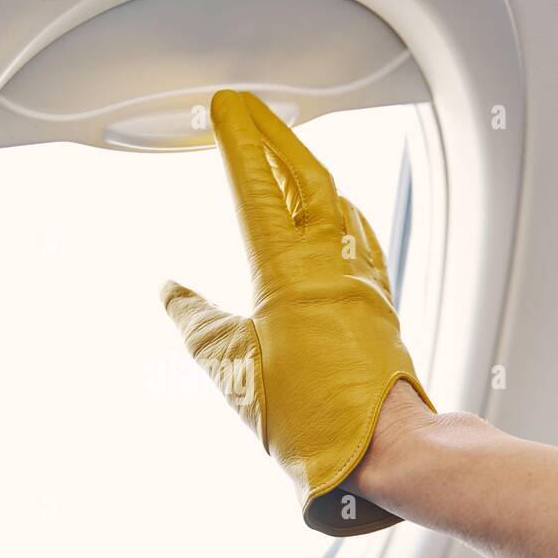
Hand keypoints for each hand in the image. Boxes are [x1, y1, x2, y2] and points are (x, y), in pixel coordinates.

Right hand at [161, 90, 434, 535]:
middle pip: (307, 176)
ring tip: (285, 151)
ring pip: (338, 202)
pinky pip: (359, 235)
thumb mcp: (234, 374)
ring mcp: (360, 280)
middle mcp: (330, 264)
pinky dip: (340, 209)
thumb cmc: (313, 419)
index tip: (225, 109)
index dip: (240, 141)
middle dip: (276, 135)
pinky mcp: (377, 302)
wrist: (385, 448)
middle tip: (251, 111)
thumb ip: (199, 325)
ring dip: (308, 167)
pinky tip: (336, 213)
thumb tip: (172, 293)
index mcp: (288, 273)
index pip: (259, 187)